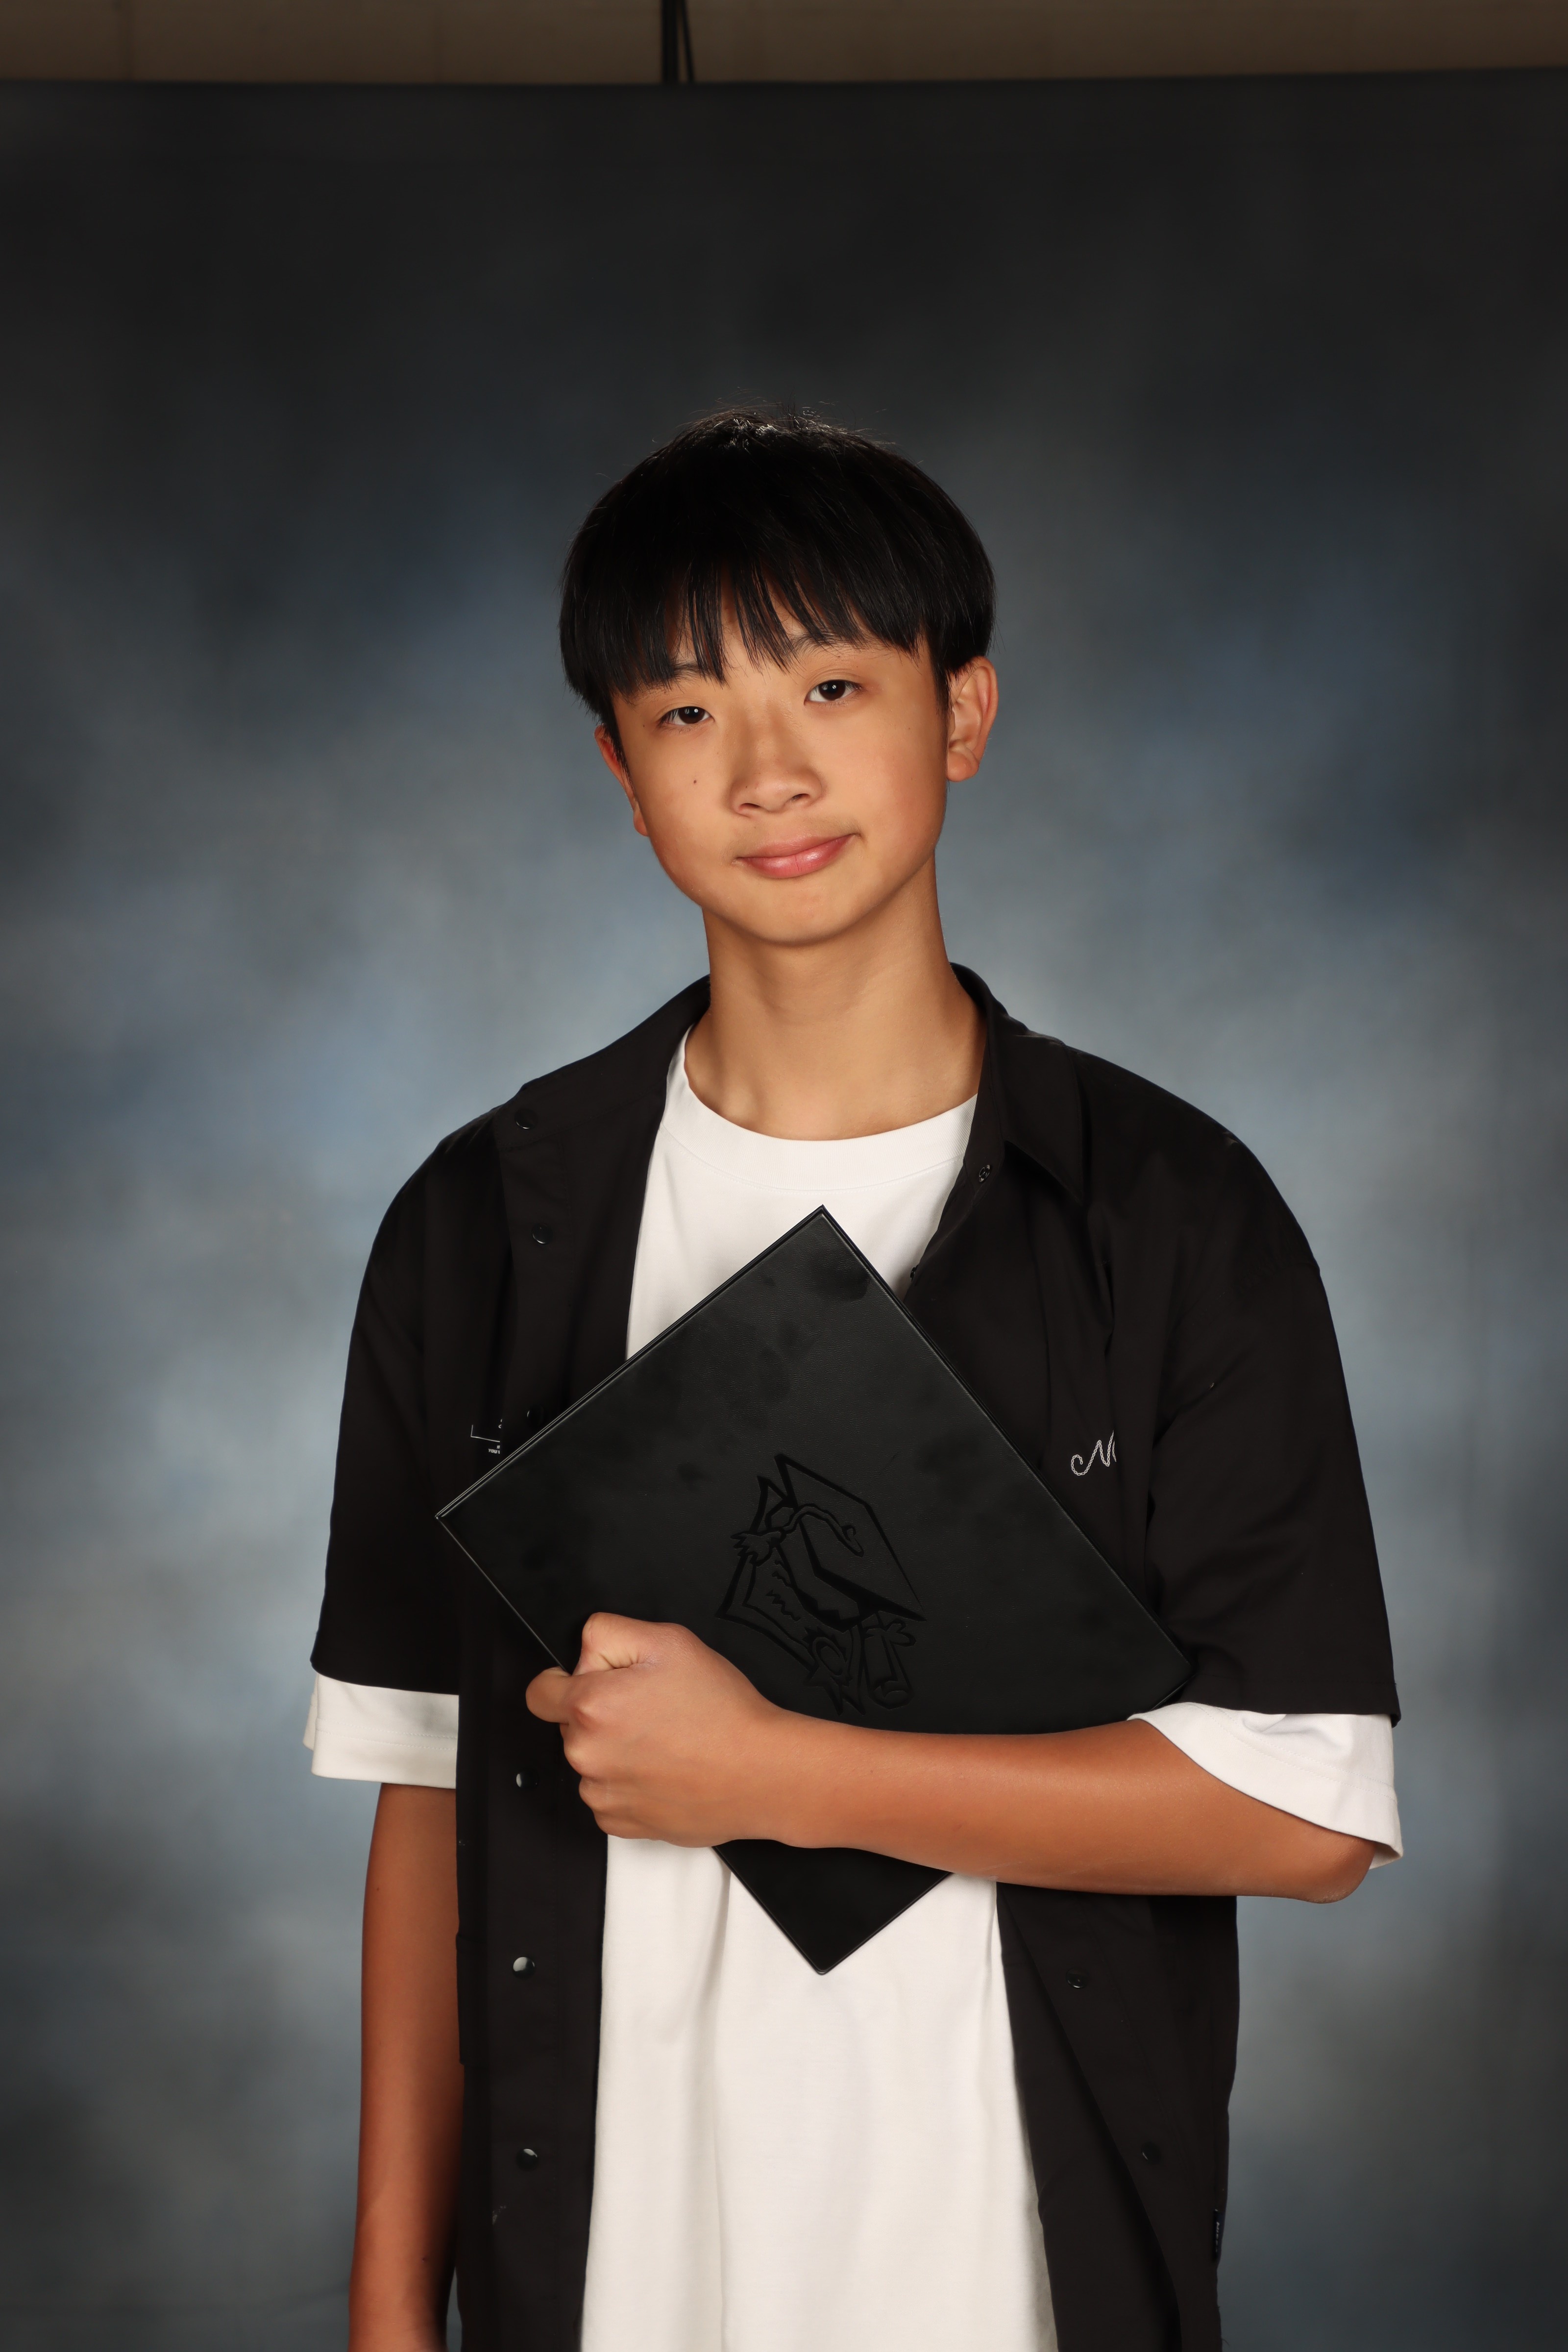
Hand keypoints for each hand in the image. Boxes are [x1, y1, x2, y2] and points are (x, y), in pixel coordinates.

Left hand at [525, 1614, 791, 1844]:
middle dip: (601, 1712)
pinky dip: (630, 1783)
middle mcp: (586, 1754)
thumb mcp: (668, 1640)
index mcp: (590, 1706)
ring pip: (591, 1761)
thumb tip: (581, 1651)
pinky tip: (666, 1770)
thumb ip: (607, 1633)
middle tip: (651, 1708)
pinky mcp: (620, 1824)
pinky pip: (609, 1795)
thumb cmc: (723, 1712)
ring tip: (666, 1741)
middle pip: (570, 1725)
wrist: (761, 1774)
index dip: (565, 1680)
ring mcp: (602, 1794)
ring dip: (615, 1750)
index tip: (595, 1684)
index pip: (539, 1692)